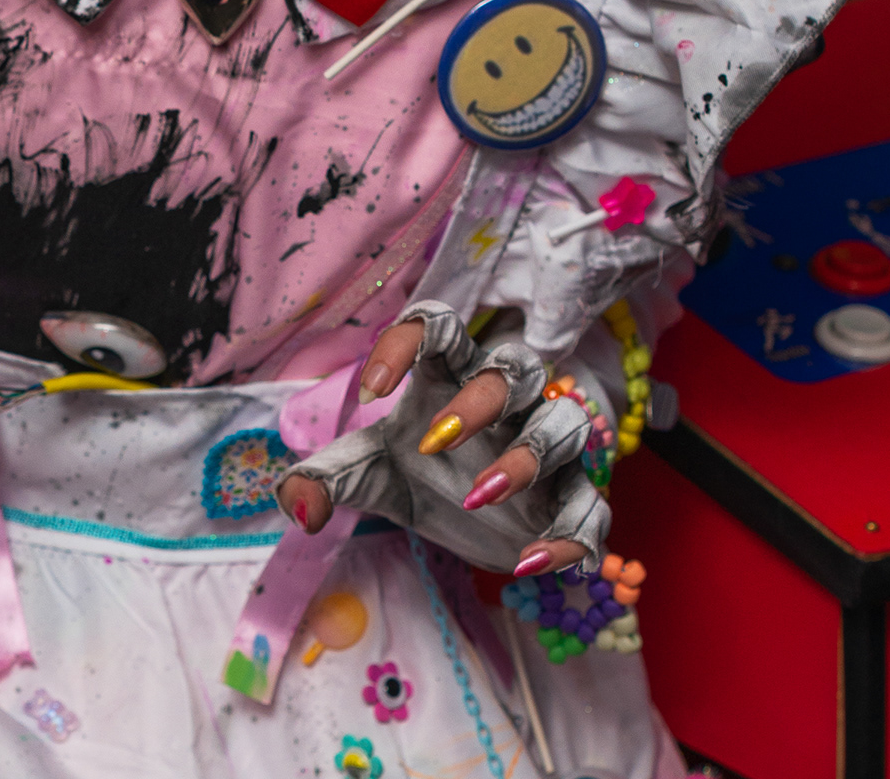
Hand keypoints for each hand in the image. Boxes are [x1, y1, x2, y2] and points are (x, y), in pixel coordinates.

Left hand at [274, 301, 608, 576]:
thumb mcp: (368, 474)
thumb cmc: (420, 475)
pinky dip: (568, 536)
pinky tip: (530, 563)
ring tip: (477, 496)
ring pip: (563, 425)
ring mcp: (544, 449)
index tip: (371, 388)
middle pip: (514, 366)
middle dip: (480, 396)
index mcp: (451, 377)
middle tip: (434, 437)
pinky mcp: (573, 501)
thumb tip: (298, 504)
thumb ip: (327, 478)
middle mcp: (506, 404)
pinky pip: (592, 508)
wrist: (471, 530)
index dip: (409, 339)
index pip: (441, 327)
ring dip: (526, 457)